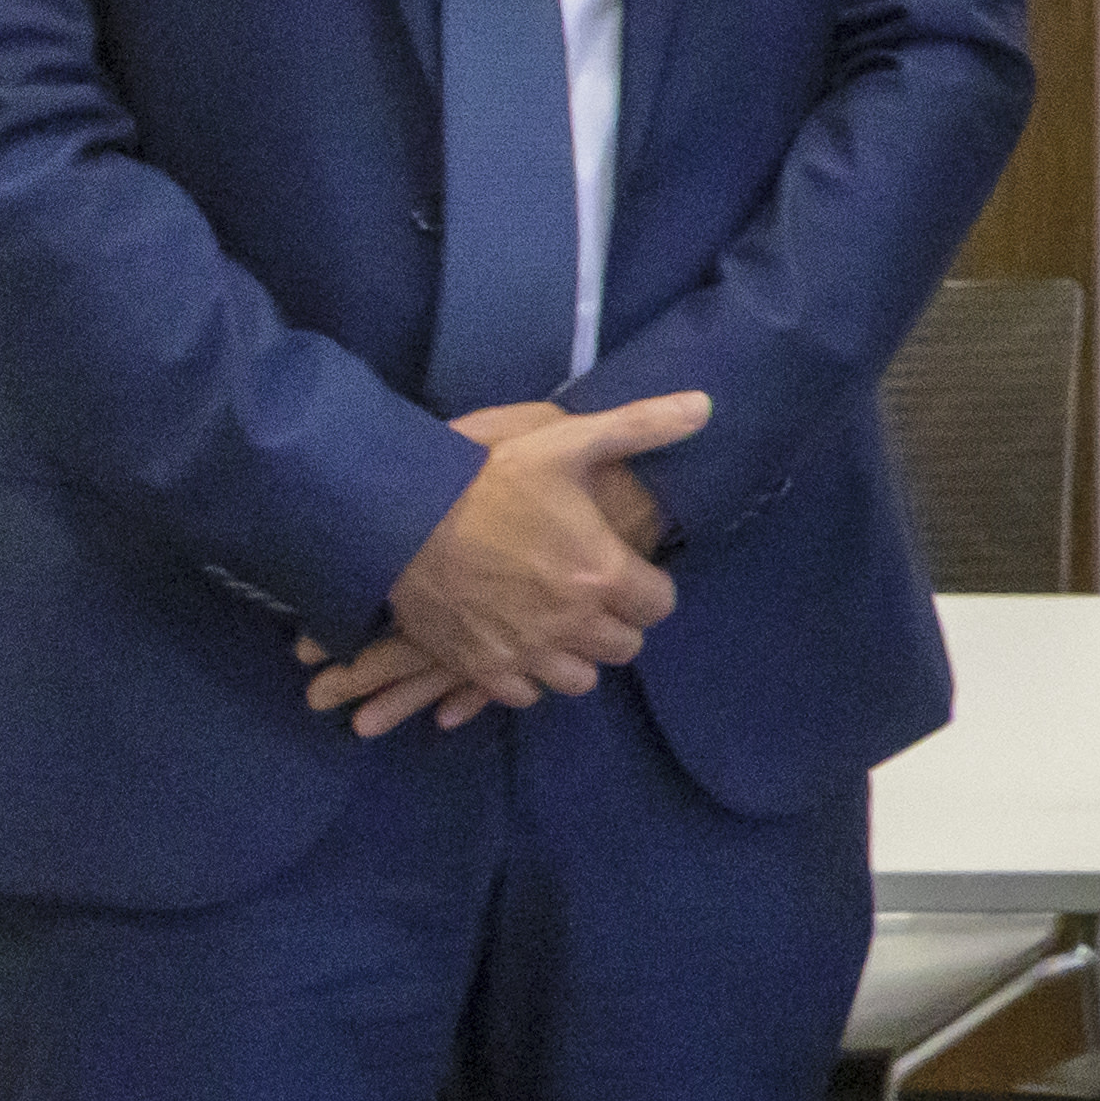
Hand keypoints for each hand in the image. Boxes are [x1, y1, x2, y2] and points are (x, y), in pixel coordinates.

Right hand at [333, 388, 710, 728]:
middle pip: (624, 646)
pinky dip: (526, 676)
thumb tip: (704, 405)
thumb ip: (640, 427)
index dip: (647, 587)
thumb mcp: (566, 441)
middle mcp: (572, 624)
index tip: (624, 569)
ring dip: (575, 655)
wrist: (395, 512)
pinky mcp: (480, 667)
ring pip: (579, 679)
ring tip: (557, 623)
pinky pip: (524, 695)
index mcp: (602, 574)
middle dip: (615, 622)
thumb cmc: (484, 475)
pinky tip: (517, 644)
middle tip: (589, 595)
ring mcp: (525, 651)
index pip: (660, 605)